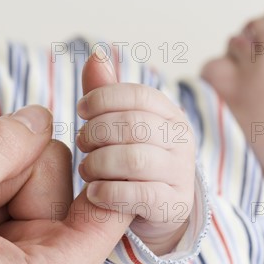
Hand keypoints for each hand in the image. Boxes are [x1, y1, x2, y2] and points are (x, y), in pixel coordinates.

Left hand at [76, 48, 195, 255]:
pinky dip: (108, 193)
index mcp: (171, 115)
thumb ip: (107, 94)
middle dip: (97, 133)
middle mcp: (182, 141)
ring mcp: (181, 174)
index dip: (103, 98)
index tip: (81, 109)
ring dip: (99, 164)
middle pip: (134, 126)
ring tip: (86, 170)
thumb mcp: (122, 126)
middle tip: (81, 143)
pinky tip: (94, 193)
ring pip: (134, 160)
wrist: (159, 209)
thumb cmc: (134, 161)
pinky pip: (137, 195)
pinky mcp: (172, 204)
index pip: (138, 95)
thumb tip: (96, 54)